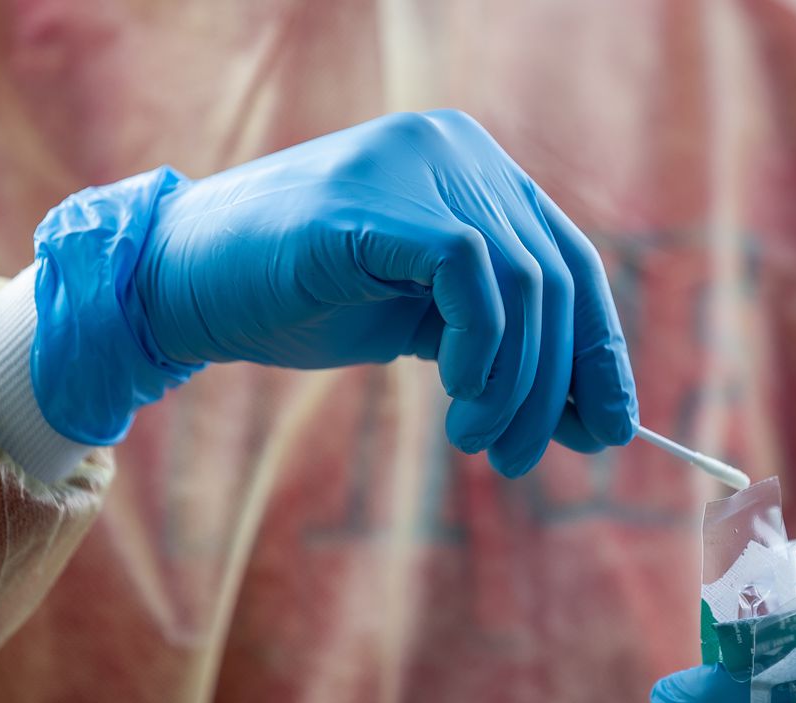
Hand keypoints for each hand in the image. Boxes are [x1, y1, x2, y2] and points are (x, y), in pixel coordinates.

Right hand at [31, 110, 637, 476]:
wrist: (183, 284)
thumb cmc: (300, 304)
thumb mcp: (424, 333)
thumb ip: (501, 353)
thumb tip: (589, 416)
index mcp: (475, 175)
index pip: (570, 263)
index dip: (598, 351)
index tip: (612, 427)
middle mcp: (458, 152)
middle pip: (556, 279)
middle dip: (556, 385)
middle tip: (524, 457)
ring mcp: (418, 165)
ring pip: (523, 284)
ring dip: (514, 385)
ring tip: (480, 444)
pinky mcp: (378, 197)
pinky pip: (470, 271)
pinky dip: (479, 346)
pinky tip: (455, 394)